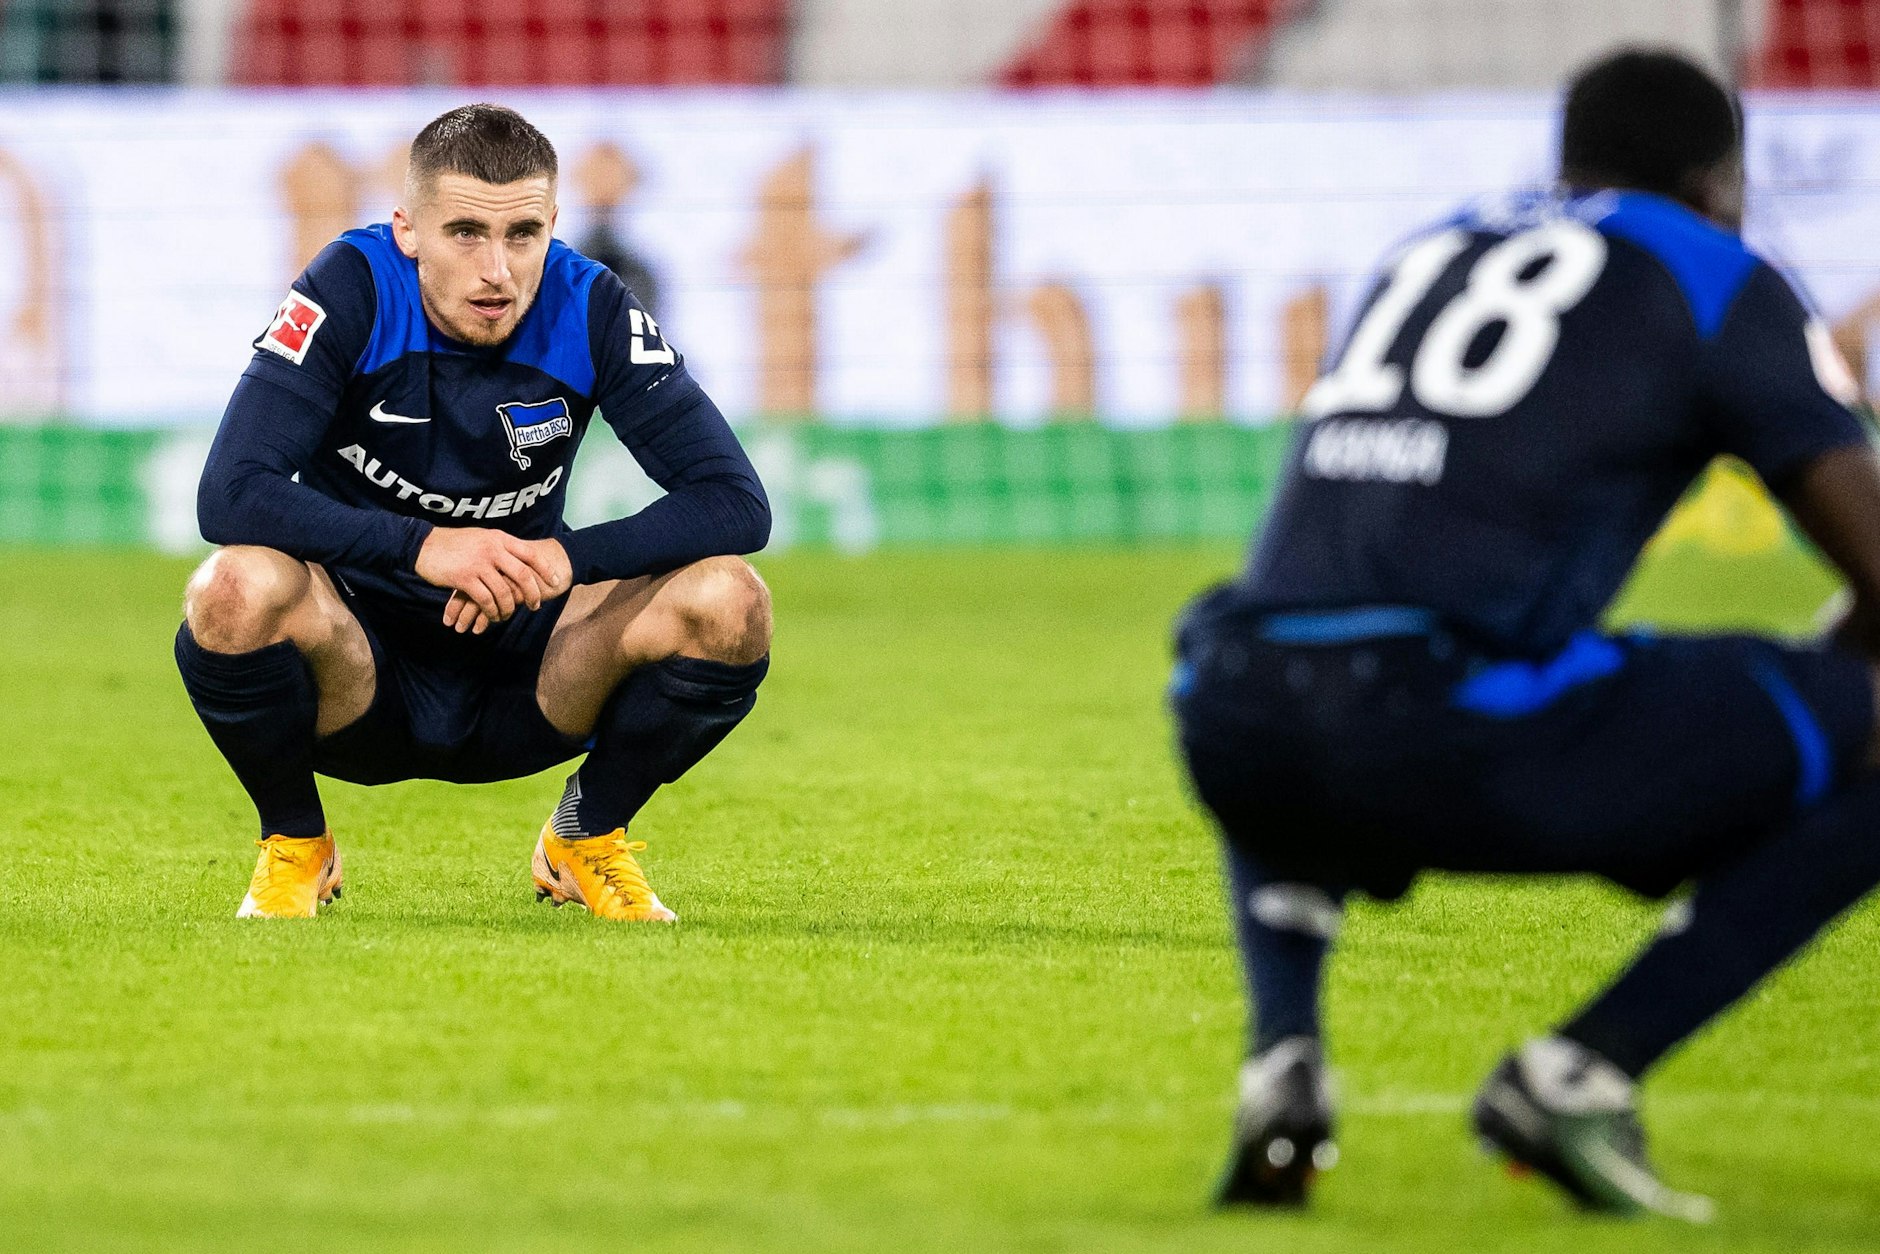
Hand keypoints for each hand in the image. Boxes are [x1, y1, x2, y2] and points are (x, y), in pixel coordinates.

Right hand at [436, 537, 572, 634]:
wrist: (423, 545)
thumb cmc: (453, 543)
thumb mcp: (481, 537)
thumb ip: (499, 546)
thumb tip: (519, 557)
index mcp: (499, 538)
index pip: (530, 554)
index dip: (546, 569)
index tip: (556, 581)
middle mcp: (493, 549)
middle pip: (523, 575)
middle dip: (533, 593)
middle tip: (536, 606)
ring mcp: (479, 563)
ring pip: (504, 592)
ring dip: (509, 607)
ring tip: (508, 614)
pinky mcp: (465, 578)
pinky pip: (486, 600)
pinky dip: (492, 611)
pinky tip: (492, 615)